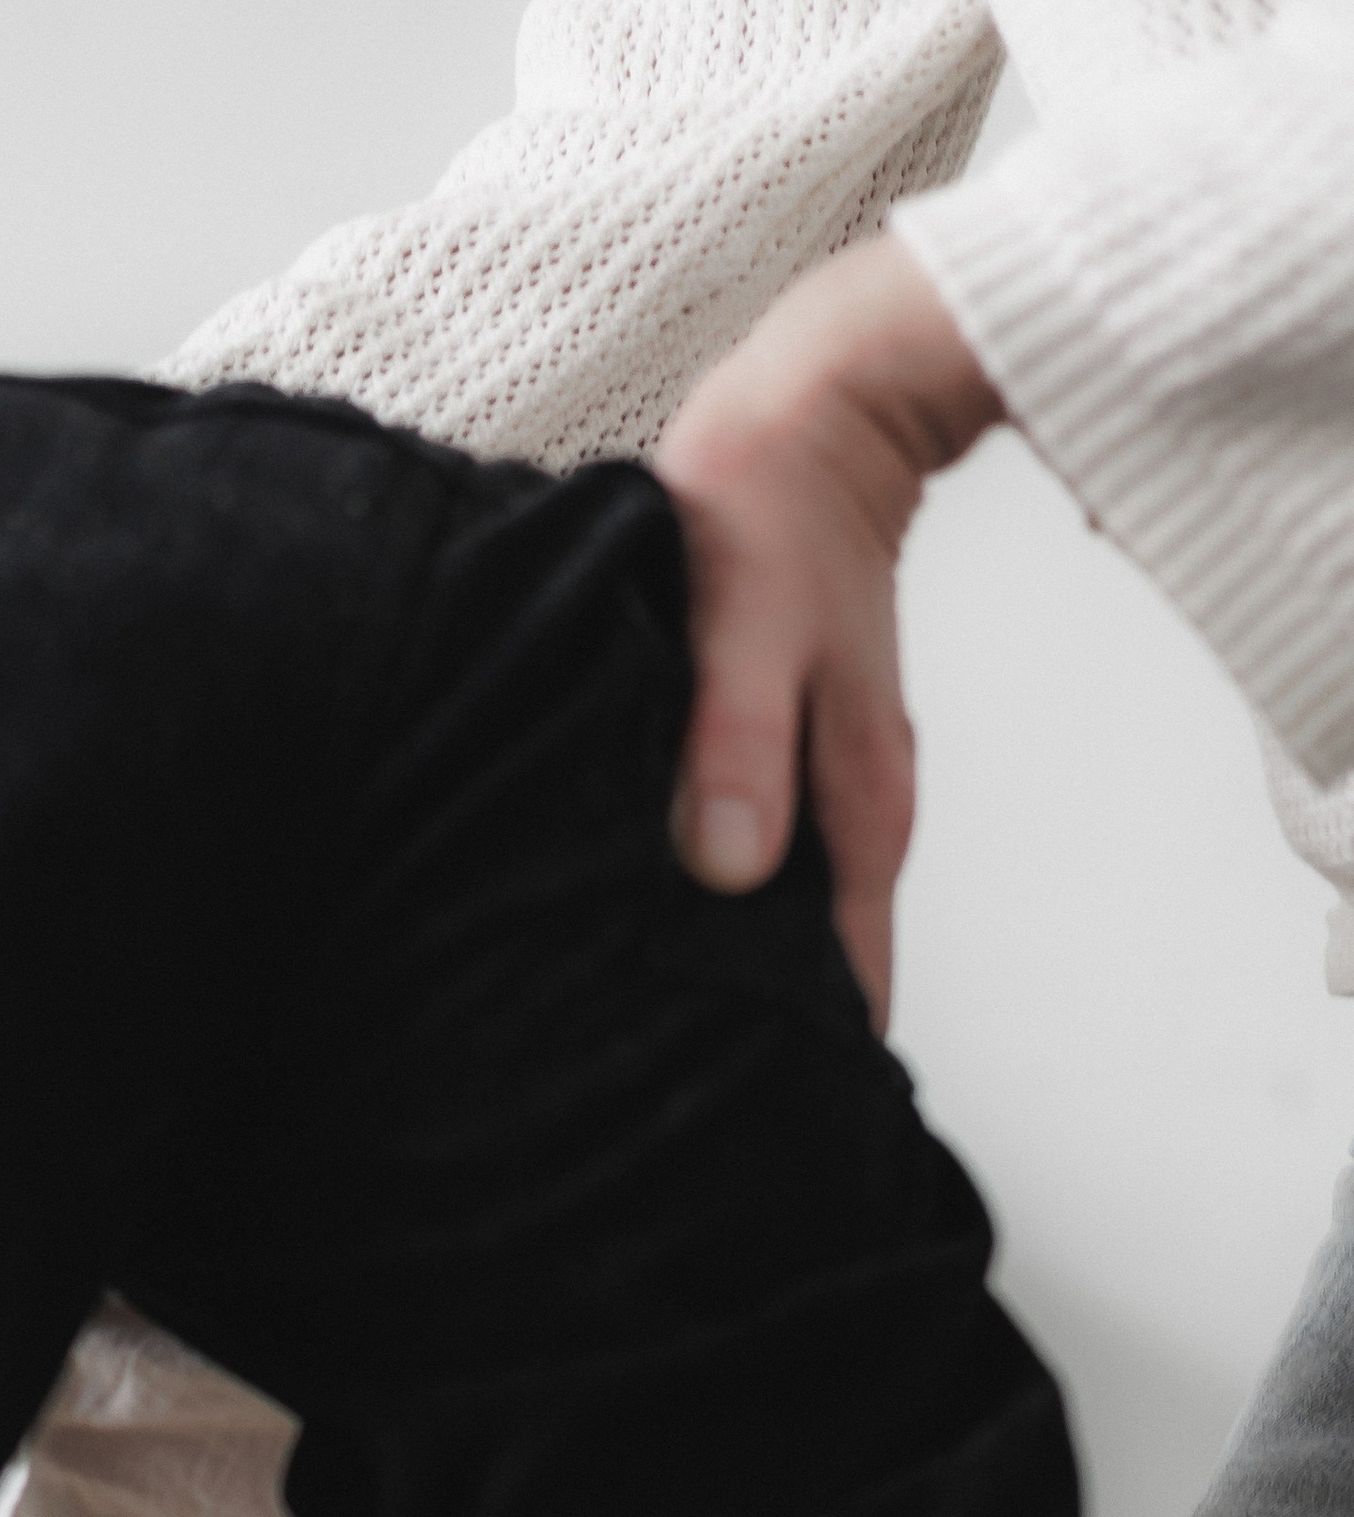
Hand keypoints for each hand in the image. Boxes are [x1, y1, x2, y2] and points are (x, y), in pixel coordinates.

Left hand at [651, 234, 1003, 1030]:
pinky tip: (662, 915)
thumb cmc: (772, 503)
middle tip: (678, 1103)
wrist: (816, 396)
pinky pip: (762, 847)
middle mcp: (849, 805)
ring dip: (737, 961)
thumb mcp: (745, 626)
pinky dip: (721, 893)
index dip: (801, 1049)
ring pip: (787, 906)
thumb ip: (734, 748)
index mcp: (856, 802)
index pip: (848, 970)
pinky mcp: (783, 739)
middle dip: (764, 1029)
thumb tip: (728, 872)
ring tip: (661, 1033)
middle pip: (818, 956)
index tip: (742, 1120)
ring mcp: (820, 773)